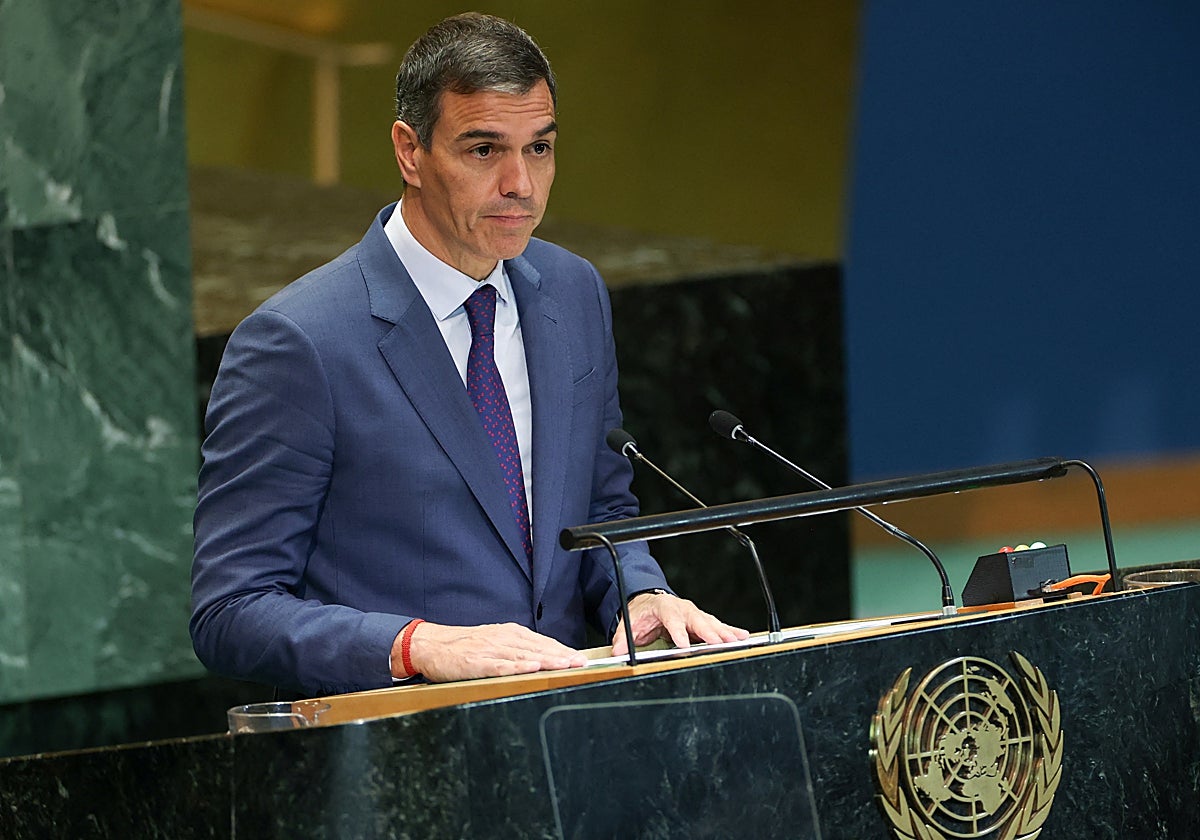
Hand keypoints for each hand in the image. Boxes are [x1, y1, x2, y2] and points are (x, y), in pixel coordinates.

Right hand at [395, 621, 587, 682]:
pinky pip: (499, 666)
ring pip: (523, 655)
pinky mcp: (476, 662)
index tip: (581, 658)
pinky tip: (530, 669)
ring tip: (565, 665)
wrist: (431, 644)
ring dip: (546, 660)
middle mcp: (503, 638)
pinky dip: (516, 667)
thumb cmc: (464, 646)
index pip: (542, 642)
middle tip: (582, 663)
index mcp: (509, 633)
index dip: (563, 650)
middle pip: (538, 647)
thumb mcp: (494, 641)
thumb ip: (517, 648)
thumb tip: (543, 657)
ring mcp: (490, 650)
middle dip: (562, 656)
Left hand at [610, 591, 748, 655]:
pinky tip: (743, 637)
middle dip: (709, 632)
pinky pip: (717, 626)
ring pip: (711, 623)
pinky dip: (730, 631)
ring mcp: (693, 613)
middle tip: (720, 643)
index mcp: (663, 607)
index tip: (683, 645)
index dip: (678, 632)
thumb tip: (616, 652)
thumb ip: (623, 639)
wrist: (649, 602)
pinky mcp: (701, 620)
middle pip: (697, 620)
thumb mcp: (629, 625)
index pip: (671, 619)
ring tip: (737, 642)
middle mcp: (682, 608)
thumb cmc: (642, 614)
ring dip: (724, 633)